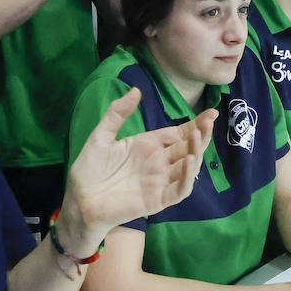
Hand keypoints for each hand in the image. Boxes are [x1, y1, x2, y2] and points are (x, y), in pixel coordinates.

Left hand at [60, 88, 211, 254]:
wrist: (79, 201)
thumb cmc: (89, 170)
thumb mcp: (101, 136)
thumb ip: (118, 113)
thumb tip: (136, 90)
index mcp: (148, 145)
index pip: (178, 133)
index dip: (196, 123)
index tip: (211, 112)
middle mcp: (159, 162)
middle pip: (188, 147)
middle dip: (201, 134)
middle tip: (210, 120)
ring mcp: (160, 182)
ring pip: (188, 167)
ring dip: (196, 152)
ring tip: (198, 135)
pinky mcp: (157, 200)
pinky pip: (179, 190)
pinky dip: (188, 177)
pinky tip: (189, 162)